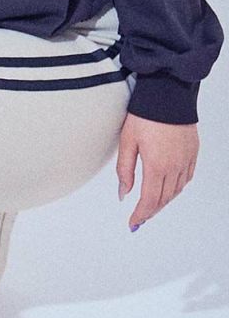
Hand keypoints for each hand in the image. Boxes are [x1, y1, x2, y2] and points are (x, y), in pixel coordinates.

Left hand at [116, 113, 198, 230]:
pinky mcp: (193, 151)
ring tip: (151, 207)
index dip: (141, 215)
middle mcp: (175, 165)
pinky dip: (177, 188)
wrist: (167, 94)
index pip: (149, 200)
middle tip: (139, 219)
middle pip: (164, 198)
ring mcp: (187, 159)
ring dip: (163, 201)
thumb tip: (123, 194)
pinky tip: (168, 189)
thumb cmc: (144, 115)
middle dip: (150, 211)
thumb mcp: (127, 143)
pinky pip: (187, 177)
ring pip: (176, 190)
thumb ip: (124, 171)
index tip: (133, 223)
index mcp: (157, 165)